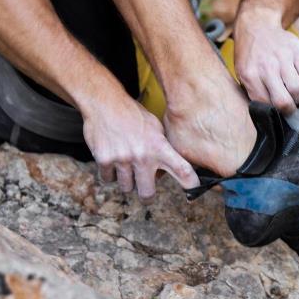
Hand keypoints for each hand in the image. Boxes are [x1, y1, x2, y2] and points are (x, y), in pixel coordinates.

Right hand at [81, 95, 199, 200]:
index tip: (193, 190)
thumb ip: (162, 150)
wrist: (105, 103)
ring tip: (126, 164)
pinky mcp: (105, 160)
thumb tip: (167, 171)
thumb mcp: (156, 128)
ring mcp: (123, 159)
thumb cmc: (133, 115)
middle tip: (146, 190)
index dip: (191, 184)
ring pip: (126, 187)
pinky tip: (112, 158)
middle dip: (147, 195)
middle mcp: (143, 156)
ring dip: (126, 180)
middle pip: (147, 193)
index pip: (182, 170)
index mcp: (160, 147)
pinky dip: (110, 172)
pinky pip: (108, 178)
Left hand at [233, 9, 298, 113]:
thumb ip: (254, 92)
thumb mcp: (243, 73)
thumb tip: (271, 114)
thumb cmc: (251, 56)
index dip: (274, 112)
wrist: (258, 26)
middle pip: (284, 101)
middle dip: (289, 109)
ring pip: (298, 89)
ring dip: (298, 95)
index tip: (277, 111)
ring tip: (293, 90)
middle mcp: (266, 66)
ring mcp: (283, 57)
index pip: (266, 105)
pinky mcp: (297, 50)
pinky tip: (298, 77)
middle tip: (288, 106)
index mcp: (249, 75)